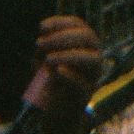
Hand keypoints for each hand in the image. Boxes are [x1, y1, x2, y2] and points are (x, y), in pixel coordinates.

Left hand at [32, 16, 103, 133]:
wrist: (55, 111)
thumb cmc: (50, 80)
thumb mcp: (44, 60)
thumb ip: (45, 49)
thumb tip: (42, 40)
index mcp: (84, 44)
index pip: (78, 24)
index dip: (60, 22)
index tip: (41, 27)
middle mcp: (93, 56)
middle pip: (87, 37)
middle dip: (63, 37)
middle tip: (40, 44)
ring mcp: (92, 76)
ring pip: (92, 59)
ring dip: (69, 55)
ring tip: (48, 59)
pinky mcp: (85, 95)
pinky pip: (83, 84)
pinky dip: (70, 76)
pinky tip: (57, 71)